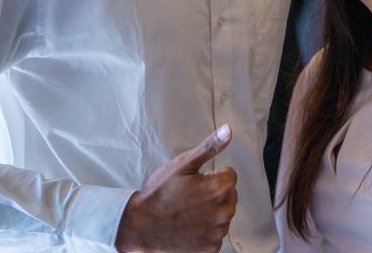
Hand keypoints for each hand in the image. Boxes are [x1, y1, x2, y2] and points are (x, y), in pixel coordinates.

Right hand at [116, 124, 236, 252]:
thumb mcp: (183, 164)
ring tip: (187, 211)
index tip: (195, 182)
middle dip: (213, 193)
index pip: (229, 175)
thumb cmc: (159, 195)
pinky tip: (189, 226)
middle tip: (189, 196)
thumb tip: (228, 131)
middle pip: (228, 195)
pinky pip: (216, 234)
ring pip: (222, 214)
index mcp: (221, 187)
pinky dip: (206, 230)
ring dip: (210, 212)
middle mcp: (225, 211)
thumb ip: (210, 147)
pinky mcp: (211, 248)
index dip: (211, 175)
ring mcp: (218, 231)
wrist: (141, 226)